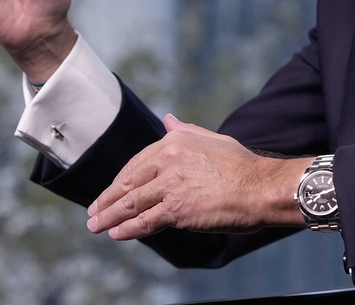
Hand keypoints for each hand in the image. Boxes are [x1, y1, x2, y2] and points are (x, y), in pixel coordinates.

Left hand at [86, 114, 309, 239]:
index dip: (121, 180)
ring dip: (109, 216)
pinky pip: (145, 221)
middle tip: (94, 211)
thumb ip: (186, 130)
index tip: (111, 191)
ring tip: (96, 225)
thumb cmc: (242, 165)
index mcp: (175, 139)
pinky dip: (127, 229)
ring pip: (131, 203)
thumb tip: (167, 119)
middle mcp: (168, 159)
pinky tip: (116, 234)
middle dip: (107, 199)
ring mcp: (170, 184)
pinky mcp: (176, 209)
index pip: (137, 162)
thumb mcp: (212, 139)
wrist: (261, 187)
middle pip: (129, 183)